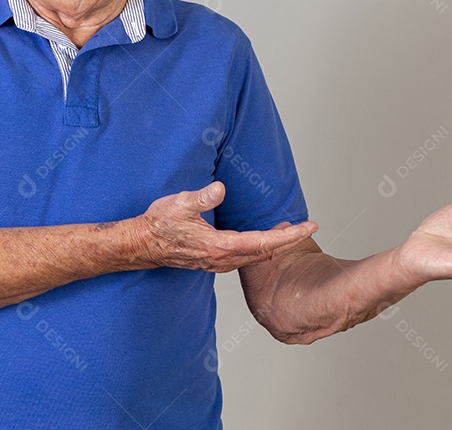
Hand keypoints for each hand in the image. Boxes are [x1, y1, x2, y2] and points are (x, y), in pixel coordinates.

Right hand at [130, 182, 318, 272]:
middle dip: (289, 240)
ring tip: (291, 232)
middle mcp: (222, 259)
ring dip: (275, 245)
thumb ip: (201, 198)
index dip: (289, 236)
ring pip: (256, 257)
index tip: (309, 227)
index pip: (263, 242)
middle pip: (265, 252)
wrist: (142, 245)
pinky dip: (261, 248)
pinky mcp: (214, 261)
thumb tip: (220, 188)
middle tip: (309, 228)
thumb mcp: (178, 205)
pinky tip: (264, 241)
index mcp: (219, 246)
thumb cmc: (159, 224)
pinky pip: (245, 257)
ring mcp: (218, 263)